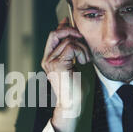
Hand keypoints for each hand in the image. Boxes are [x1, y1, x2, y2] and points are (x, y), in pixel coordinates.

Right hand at [41, 17, 90, 131]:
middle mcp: (47, 60)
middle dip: (71, 31)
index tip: (74, 26)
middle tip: (81, 38)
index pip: (53, 35)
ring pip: (68, 40)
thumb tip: (76, 37)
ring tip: (85, 59)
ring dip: (82, 47)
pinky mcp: (58, 64)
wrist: (73, 105)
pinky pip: (72, 47)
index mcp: (49, 59)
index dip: (63, 27)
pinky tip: (83, 62)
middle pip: (56, 33)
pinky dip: (81, 52)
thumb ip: (73, 51)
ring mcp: (51, 62)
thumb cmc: (75, 89)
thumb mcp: (75, 65)